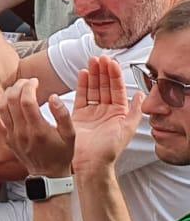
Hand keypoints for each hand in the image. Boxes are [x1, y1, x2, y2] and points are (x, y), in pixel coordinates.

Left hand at [0, 78, 74, 177]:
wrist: (48, 174)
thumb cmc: (62, 153)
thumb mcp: (71, 135)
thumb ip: (63, 115)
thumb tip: (53, 96)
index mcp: (38, 130)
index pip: (27, 101)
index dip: (29, 87)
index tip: (35, 81)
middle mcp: (22, 132)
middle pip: (12, 101)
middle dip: (18, 86)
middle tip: (26, 81)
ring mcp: (12, 136)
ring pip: (1, 108)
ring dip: (7, 94)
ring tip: (17, 88)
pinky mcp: (6, 139)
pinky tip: (6, 101)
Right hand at [69, 56, 143, 174]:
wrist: (90, 162)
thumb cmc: (109, 149)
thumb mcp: (127, 129)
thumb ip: (135, 111)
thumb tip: (142, 94)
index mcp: (119, 112)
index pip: (117, 89)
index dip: (114, 75)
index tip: (111, 62)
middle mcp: (105, 110)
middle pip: (104, 86)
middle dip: (102, 71)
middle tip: (100, 58)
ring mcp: (91, 112)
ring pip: (93, 88)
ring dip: (92, 75)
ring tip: (91, 62)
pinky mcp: (78, 115)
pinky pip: (80, 96)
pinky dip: (81, 85)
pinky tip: (82, 74)